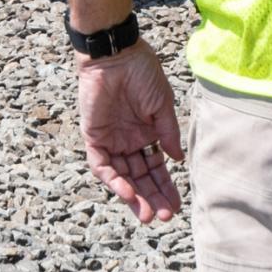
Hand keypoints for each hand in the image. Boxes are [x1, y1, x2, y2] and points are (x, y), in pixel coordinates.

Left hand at [75, 43, 184, 222]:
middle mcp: (128, 141)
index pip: (155, 168)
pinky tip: (127, 192)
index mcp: (146, 134)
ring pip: (121, 177)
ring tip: (146, 214)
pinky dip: (113, 180)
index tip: (175, 206)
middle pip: (139, 178)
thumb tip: (177, 160)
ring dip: (133, 196)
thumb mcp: (162, 105)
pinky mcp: (94, 137)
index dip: (165, 187)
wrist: (116, 54)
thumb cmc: (142, 72)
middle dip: (151, 198)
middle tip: (163, 217)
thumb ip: (168, 133)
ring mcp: (111, 140)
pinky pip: (101, 165)